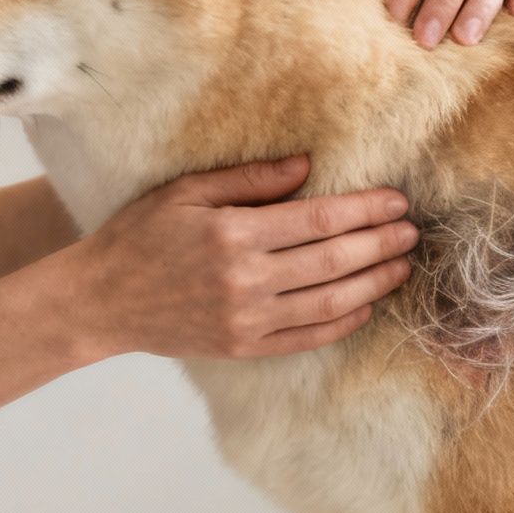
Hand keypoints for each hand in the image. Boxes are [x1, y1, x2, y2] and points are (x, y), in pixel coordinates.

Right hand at [63, 157, 417, 360]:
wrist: (101, 301)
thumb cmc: (141, 236)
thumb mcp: (186, 192)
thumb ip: (249, 179)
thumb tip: (308, 165)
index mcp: (233, 234)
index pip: (319, 220)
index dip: (365, 210)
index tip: (396, 201)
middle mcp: (246, 280)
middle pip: (334, 261)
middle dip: (381, 245)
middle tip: (412, 232)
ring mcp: (248, 320)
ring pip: (330, 302)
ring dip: (374, 283)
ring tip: (402, 265)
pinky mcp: (246, 347)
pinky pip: (309, 337)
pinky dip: (345, 321)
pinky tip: (367, 304)